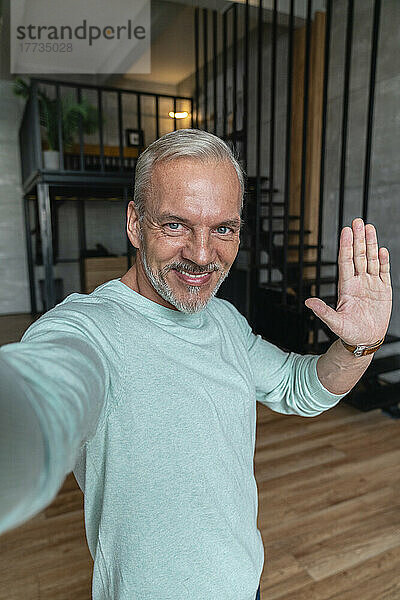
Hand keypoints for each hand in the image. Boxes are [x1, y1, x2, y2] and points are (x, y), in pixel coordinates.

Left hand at [305, 218, 391, 345]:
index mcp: (346, 287)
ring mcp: (371, 285)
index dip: (346, 246)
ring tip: (370, 228)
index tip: (345, 231)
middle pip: (358, 256)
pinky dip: (384, 261)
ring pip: (372, 260)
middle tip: (357, 221)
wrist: (364, 340)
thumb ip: (323, 311)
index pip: (346, 261)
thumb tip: (308, 302)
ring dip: (371, 244)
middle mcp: (358, 282)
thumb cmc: (348, 333)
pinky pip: (383, 272)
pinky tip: (382, 249)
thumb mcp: (334, 322)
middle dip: (358, 238)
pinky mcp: (383, 290)